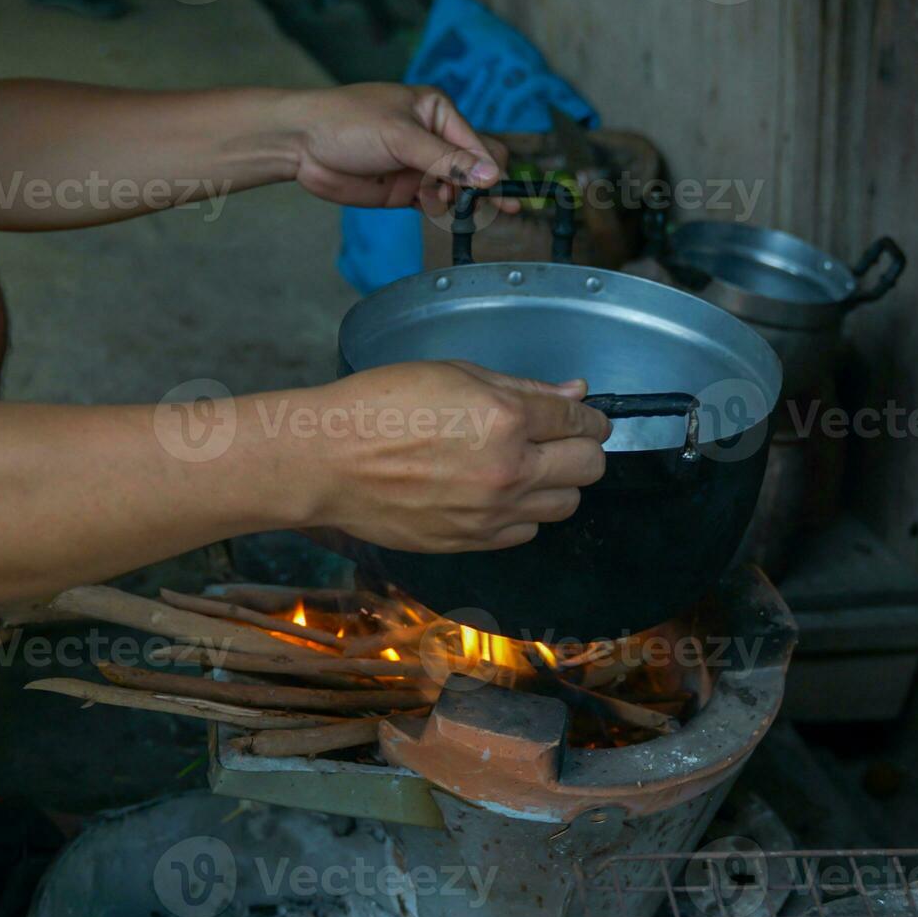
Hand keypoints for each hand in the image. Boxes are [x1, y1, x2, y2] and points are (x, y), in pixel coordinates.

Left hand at [280, 84, 517, 213]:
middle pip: (475, 168)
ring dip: (460, 202)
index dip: (490, 170)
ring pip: (457, 190)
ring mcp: (419, 166)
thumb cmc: (347, 122)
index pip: (479, 144)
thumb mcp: (401, 136)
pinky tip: (442, 213)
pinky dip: (442, 212)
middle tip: (499, 211)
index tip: (497, 194)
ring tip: (448, 205)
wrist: (300, 144)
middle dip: (485, 188)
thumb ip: (447, 160)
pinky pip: (435, 204)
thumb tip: (491, 176)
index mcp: (438, 111)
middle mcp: (433, 138)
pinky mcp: (405, 190)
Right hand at [300, 361, 610, 552]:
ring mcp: (492, 513)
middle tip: (561, 441)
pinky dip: (523, 513)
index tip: (586, 418)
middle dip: (583, 450)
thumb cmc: (382, 405)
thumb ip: (522, 388)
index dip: (589, 418)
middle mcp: (509, 471)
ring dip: (557, 485)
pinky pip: (526, 532)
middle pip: (588, 468)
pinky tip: (498, 493)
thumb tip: (573, 394)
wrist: (328, 460)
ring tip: (528, 468)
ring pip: (565, 506)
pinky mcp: (472, 541)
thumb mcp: (455, 374)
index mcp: (507, 419)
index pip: (580, 423)